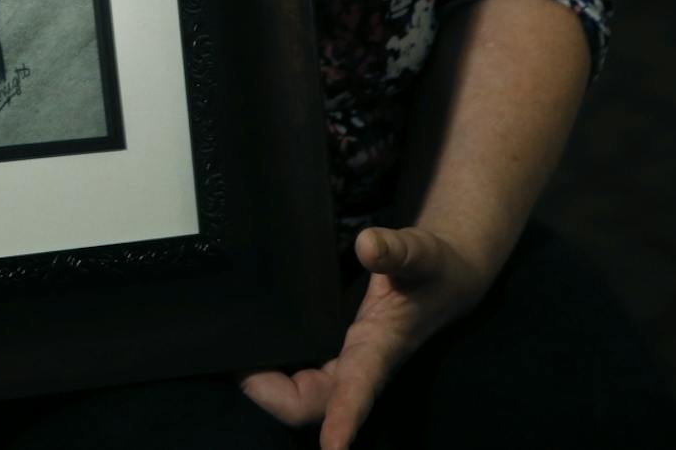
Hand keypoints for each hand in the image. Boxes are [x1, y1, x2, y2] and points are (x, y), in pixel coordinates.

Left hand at [239, 225, 488, 449]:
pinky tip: (248, 351)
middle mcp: (359, 362)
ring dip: (268, 387)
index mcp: (380, 346)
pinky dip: (274, 372)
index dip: (346, 419)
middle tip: (233, 368)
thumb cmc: (432, 267)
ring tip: (230, 360)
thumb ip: (397, 250)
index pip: (360, 387)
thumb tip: (368, 246)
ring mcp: (346, 361)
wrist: (445, 274)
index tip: (333, 448)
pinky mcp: (337, 351)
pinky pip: (302, 376)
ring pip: (304, 394)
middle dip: (274, 397)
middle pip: (315, 402)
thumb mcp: (418, 253)